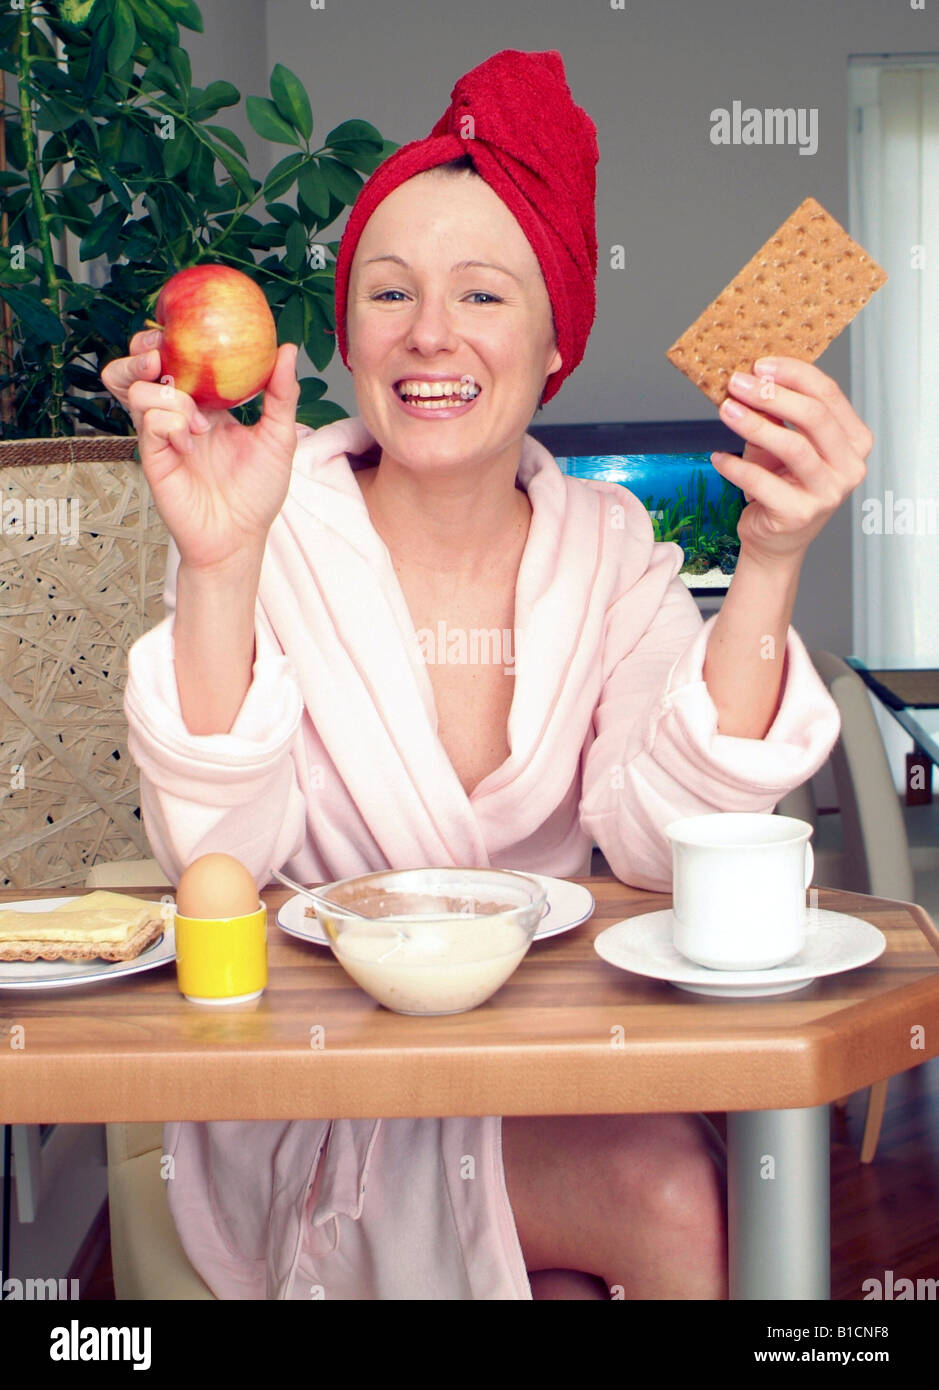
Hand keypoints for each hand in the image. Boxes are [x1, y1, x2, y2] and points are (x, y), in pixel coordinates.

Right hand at [100, 330, 299, 572]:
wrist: (239, 536)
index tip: (183, 324)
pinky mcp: (152, 456)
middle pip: (140, 366)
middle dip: (143, 349)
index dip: (170, 337)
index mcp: (204, 403)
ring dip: (164, 392)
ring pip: (135, 388)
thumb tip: (286, 348)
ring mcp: (161, 433)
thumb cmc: (257, 492)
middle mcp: (176, 414)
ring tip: (192, 414)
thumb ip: (281, 394)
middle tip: (162, 350)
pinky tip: (191, 444)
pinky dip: (171, 424)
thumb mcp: (279, 438)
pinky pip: (149, 422)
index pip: (176, 359)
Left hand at [709, 356, 872, 567]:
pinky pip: (763, 482)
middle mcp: (849, 467)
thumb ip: (778, 415)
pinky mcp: (799, 515)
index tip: (760, 365)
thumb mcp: (783, 444)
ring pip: (793, 447)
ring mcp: (828, 493)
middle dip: (773, 394)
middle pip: (814, 416)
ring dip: (754, 424)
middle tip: (738, 383)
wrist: (775, 541)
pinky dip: (736, 466)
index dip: (794, 374)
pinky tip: (719, 458)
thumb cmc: (782, 486)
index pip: (829, 395)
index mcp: (854, 441)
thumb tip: (753, 379)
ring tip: (726, 410)